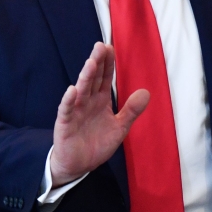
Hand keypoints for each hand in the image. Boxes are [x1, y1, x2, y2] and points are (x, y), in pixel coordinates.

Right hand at [50, 42, 148, 186]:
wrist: (79, 165)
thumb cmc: (97, 144)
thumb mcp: (120, 128)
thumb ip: (131, 110)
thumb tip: (146, 92)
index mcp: (100, 100)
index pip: (104, 77)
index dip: (107, 63)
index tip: (110, 47)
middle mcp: (87, 102)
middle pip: (92, 79)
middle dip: (97, 63)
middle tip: (100, 46)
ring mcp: (75, 111)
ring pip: (81, 91)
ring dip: (85, 77)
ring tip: (91, 63)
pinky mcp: (65, 124)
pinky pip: (67, 110)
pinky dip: (69, 100)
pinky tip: (72, 90)